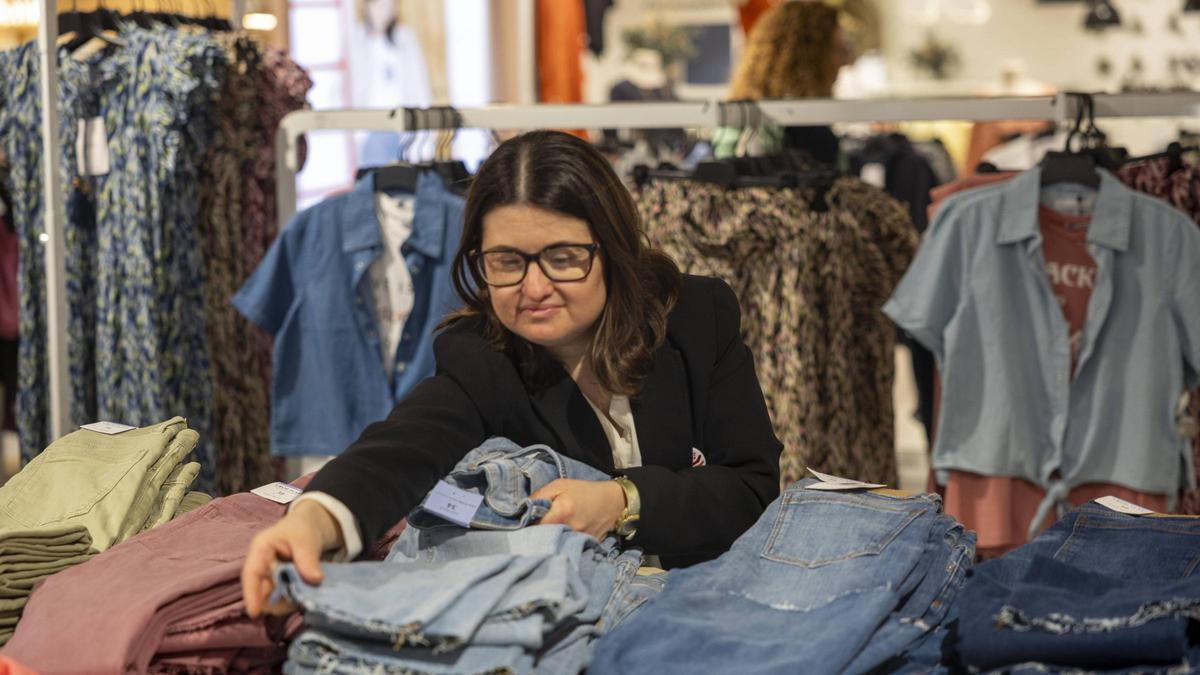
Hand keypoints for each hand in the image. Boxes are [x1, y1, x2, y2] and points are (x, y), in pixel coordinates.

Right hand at [240, 500, 342, 618]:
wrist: (306, 530)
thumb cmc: (301, 530)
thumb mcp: (305, 539)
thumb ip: (307, 558)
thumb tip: (315, 580)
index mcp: (260, 550)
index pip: (251, 574)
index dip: (251, 594)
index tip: (254, 614)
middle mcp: (260, 567)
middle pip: (260, 592)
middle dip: (276, 602)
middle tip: (297, 601)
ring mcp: (268, 579)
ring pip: (271, 600)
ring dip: (286, 603)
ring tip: (304, 597)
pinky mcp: (278, 587)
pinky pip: (282, 600)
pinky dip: (292, 602)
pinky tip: (304, 597)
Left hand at [530, 479, 625, 539]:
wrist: (613, 502)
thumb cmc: (584, 491)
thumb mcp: (559, 485)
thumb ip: (539, 496)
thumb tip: (521, 509)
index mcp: (562, 512)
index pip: (534, 526)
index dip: (525, 526)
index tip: (521, 524)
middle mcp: (570, 529)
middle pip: (543, 539)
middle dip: (534, 535)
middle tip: (529, 531)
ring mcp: (578, 540)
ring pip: (554, 545)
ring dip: (547, 541)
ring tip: (543, 536)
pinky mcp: (584, 547)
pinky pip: (566, 548)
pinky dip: (560, 545)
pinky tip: (558, 540)